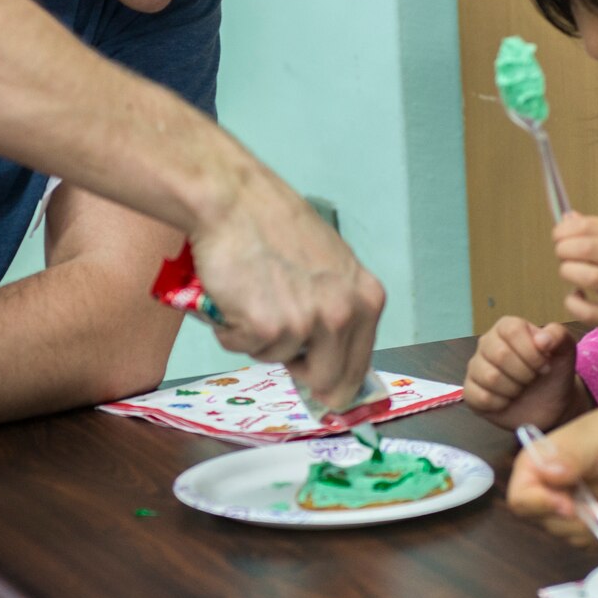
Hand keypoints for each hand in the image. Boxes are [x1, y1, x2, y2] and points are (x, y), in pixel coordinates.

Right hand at [191, 171, 384, 411]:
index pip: (359, 367)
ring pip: (278, 360)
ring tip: (252, 291)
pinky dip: (230, 328)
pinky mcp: (267, 328)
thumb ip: (337, 308)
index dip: (337, 383)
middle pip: (328, 382)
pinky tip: (234, 292)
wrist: (232, 200)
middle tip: (275, 331)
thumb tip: (334, 358)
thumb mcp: (328, 266)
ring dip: (258, 335)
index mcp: (367, 299)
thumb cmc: (273, 225)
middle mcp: (344, 314)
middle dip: (299, 369)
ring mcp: (307, 323)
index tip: (326, 396)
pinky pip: (243, 348)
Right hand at [465, 318, 590, 431]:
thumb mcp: (565, 351)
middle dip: (525, 373)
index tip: (544, 366)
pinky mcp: (470, 391)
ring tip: (521, 389)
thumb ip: (558, 336)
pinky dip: (500, 404)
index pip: (512, 331)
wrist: (549, 404)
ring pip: (490, 377)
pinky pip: (480, 397)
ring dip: (514, 389)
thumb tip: (542, 339)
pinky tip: (508, 401)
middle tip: (533, 379)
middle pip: (500, 355)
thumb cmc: (554, 373)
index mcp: (507, 327)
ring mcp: (476, 367)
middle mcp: (487, 343)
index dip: (532, 352)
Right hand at [505, 402, 597, 546]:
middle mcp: (542, 491)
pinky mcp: (582, 520)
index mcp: (533, 467)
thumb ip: (569, 457)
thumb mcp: (589, 441)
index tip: (569, 506)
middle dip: (580, 520)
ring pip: (570, 535)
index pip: (521, 499)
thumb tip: (548, 473)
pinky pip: (588, 540)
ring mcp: (563, 508)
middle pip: (547, 523)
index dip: (542, 507)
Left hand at [553, 213, 597, 342]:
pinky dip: (573, 304)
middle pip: (589, 249)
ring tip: (567, 271)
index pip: (594, 226)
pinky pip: (589, 312)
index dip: (568, 230)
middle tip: (561, 253)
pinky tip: (575, 298)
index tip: (558, 235)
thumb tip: (568, 219)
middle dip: (565, 248)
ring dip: (568, 271)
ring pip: (590, 277)